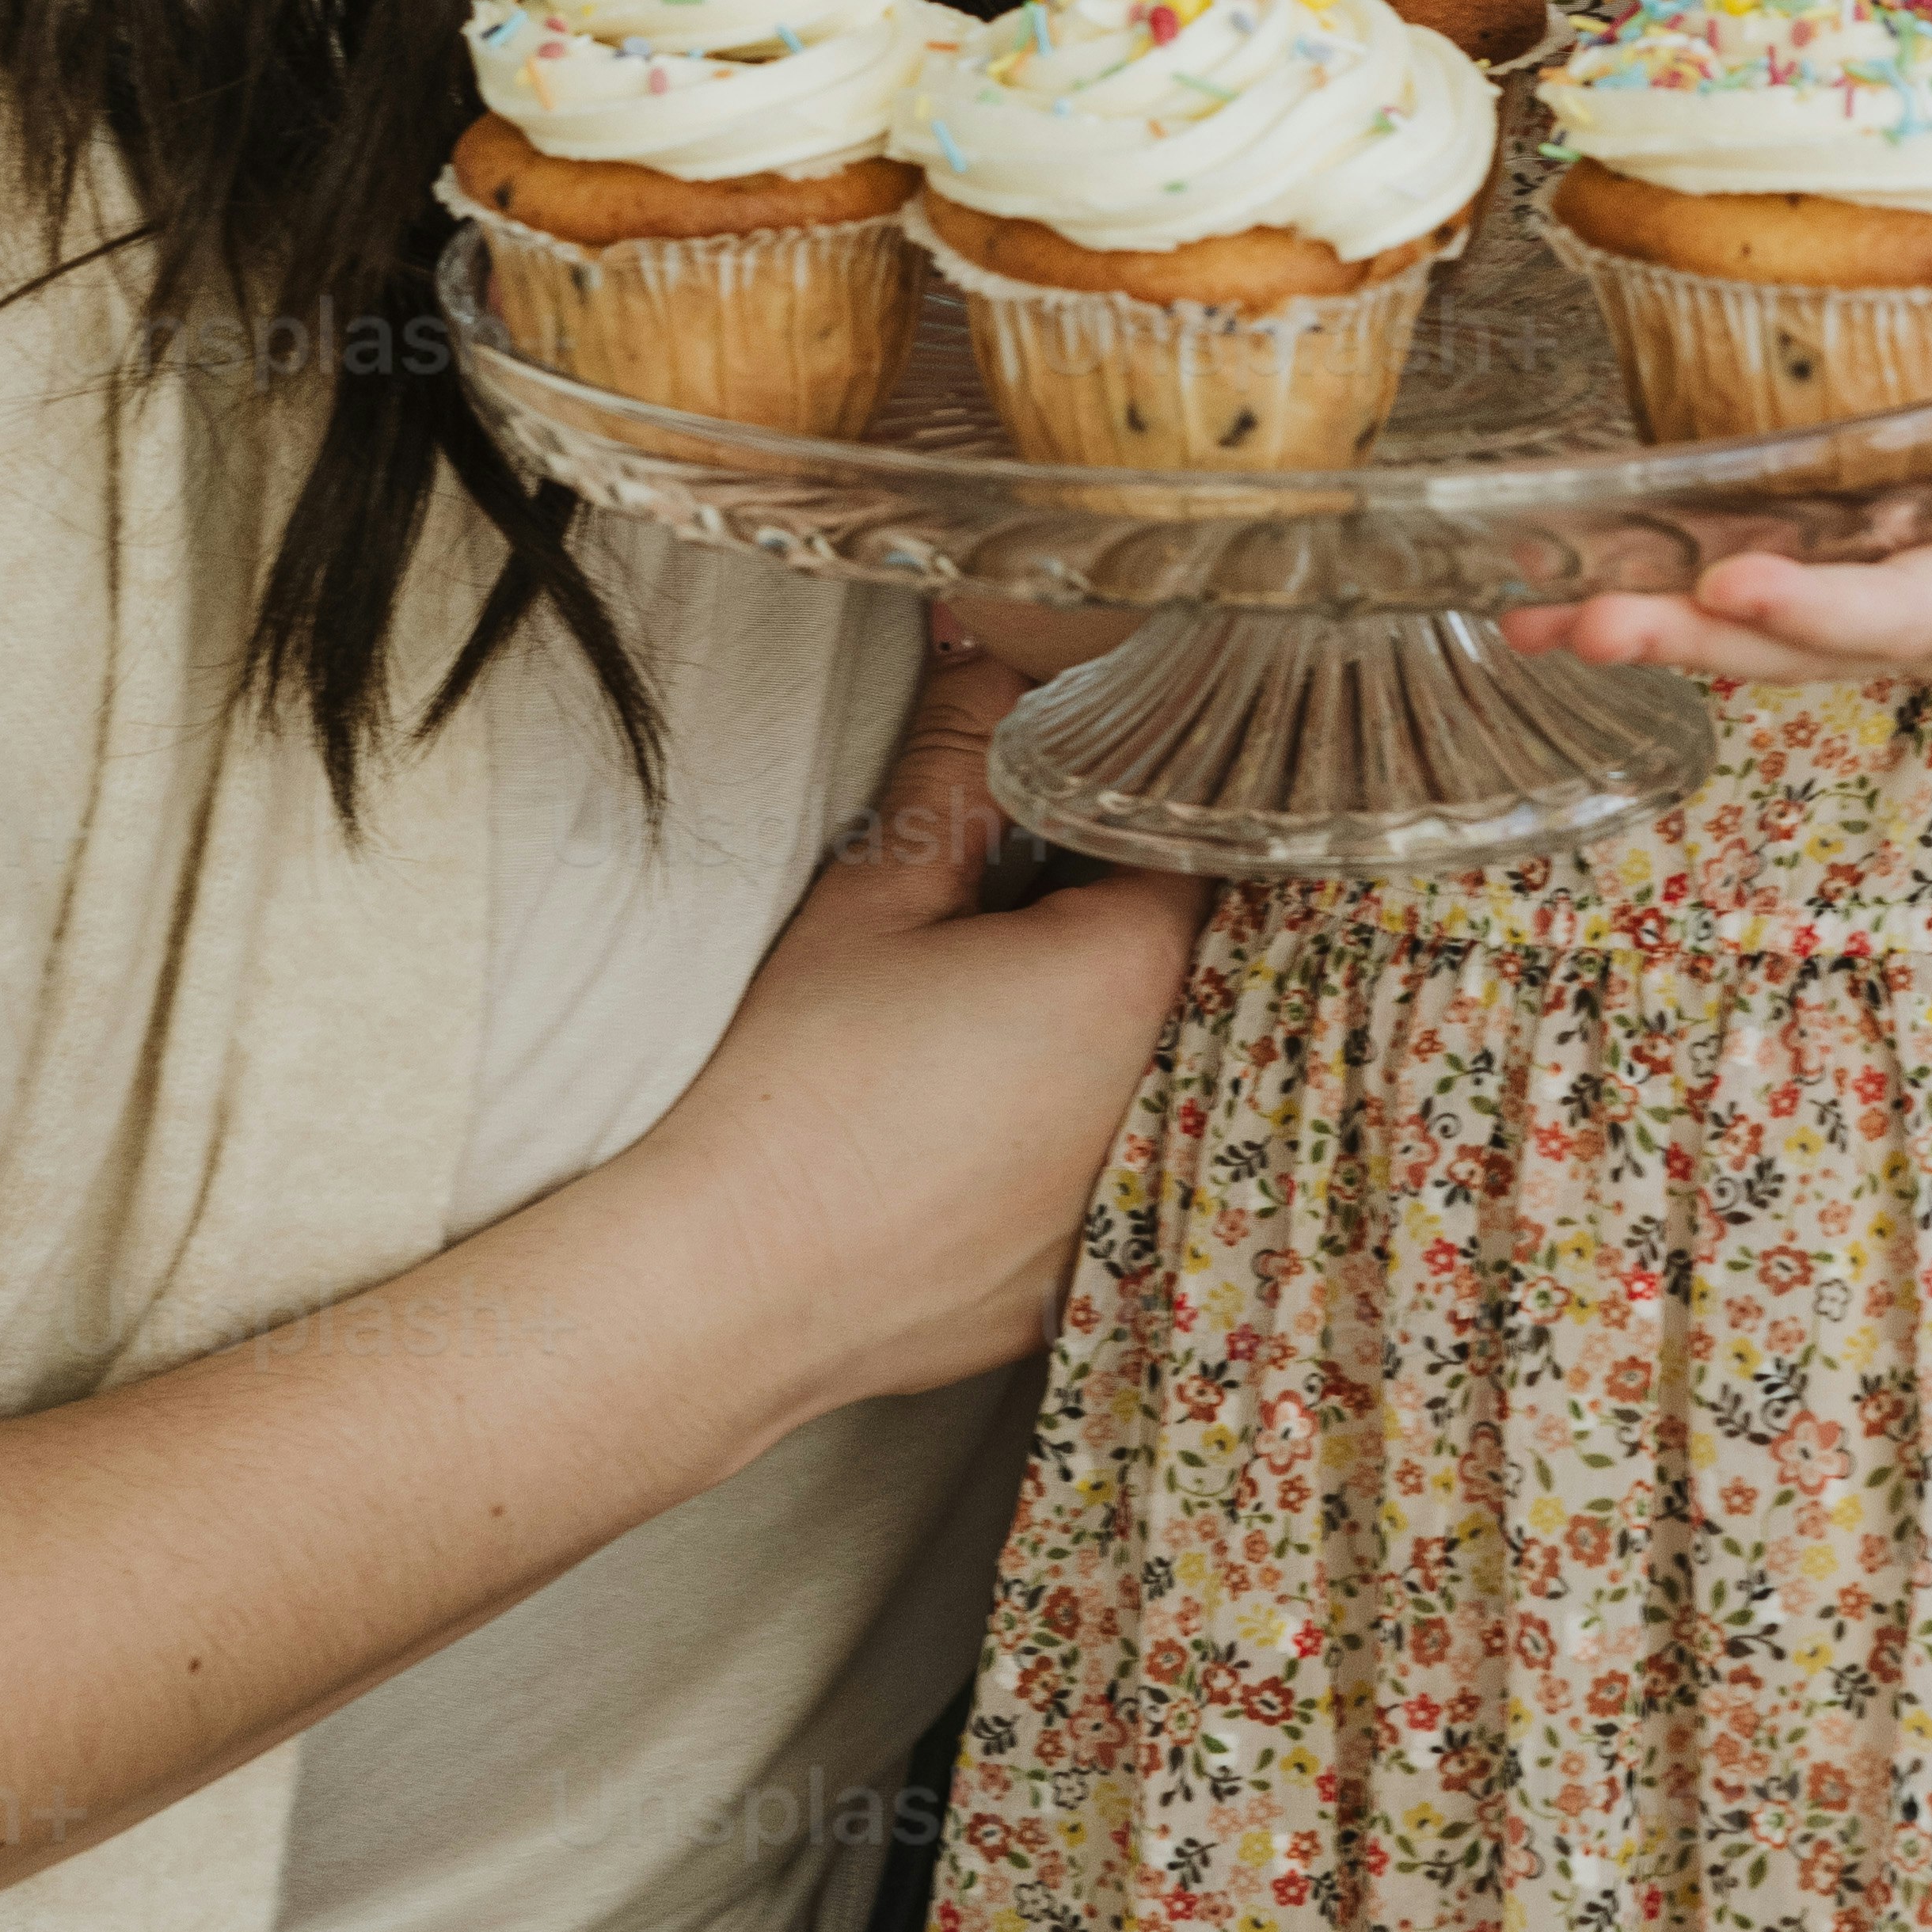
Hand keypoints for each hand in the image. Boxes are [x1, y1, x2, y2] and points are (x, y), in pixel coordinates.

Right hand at [615, 646, 1202, 1451]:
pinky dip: (1093, 1115)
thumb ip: (959, 756)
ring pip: (1174, 1054)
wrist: (729, 1287)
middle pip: (1202, 948)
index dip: (1137, 793)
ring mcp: (1143, 1187)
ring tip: (1016, 994)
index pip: (1194, 835)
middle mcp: (1172, 1087)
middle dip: (1136, 899)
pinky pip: (1133, 1154)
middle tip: (1043, 873)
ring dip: (1122, 1014)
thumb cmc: (795, 1090)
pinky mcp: (1100, 1262)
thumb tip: (985, 645)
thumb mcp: (878, 893)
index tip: (1083, 780)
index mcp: (1136, 974)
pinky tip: (1002, 1105)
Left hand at [1503, 389, 1931, 691]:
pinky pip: (1745, 583)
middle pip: (1793, 644)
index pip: (1904, 615)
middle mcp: (1924, 616)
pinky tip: (1566, 575)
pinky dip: (1657, 584)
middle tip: (1579, 624)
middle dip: (1686, 639)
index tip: (1739, 584)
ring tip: (1528, 615)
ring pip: (1750, 627)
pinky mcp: (1852, 563)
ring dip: (1644, 622)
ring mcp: (1878, 597)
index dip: (1819, 610)